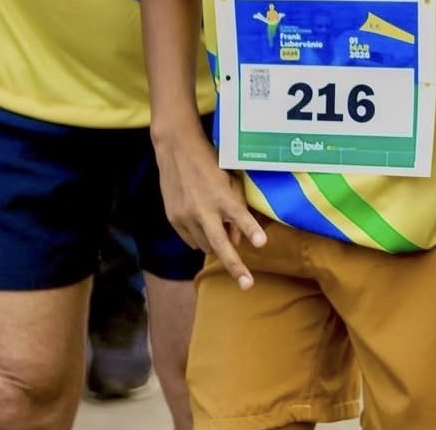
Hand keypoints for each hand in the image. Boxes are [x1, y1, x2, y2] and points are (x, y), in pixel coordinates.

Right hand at [153, 122, 265, 289]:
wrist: (177, 151)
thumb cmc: (211, 162)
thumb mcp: (230, 179)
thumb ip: (236, 206)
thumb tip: (238, 237)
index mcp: (221, 195)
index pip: (239, 216)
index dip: (251, 230)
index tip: (262, 244)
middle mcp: (203, 209)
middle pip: (220, 244)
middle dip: (235, 266)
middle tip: (247, 284)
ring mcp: (186, 217)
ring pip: (206, 245)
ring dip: (217, 246)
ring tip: (224, 235)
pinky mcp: (174, 220)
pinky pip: (191, 240)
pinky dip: (201, 239)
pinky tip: (205, 228)